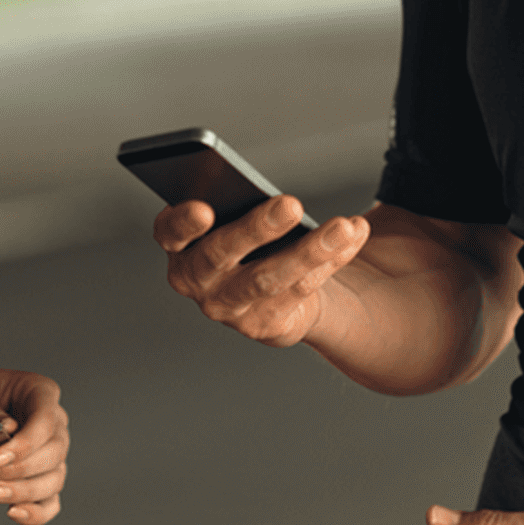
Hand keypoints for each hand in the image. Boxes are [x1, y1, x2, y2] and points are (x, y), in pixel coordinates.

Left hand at [0, 364, 69, 524]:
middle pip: (54, 453)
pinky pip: (49, 502)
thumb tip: (8, 430)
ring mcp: (47, 453)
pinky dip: (35, 512)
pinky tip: (13, 511)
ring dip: (22, 491)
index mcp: (40, 393)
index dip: (25, 444)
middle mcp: (51, 423)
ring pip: (54, 479)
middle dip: (18, 469)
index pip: (46, 421)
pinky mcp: (37, 478)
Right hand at [155, 195, 371, 347]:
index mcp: (178, 244)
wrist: (267, 294)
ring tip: (342, 227)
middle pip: (221, 254)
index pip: (169, 232)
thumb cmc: (245, 239)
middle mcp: (195, 279)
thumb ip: (239, 204)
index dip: (182, 223)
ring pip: (268, 278)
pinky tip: (353, 235)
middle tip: (291, 204)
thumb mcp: (232, 218)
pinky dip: (332, 259)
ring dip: (310, 251)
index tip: (204, 208)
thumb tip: (278, 200)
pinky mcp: (262, 324)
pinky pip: (301, 289)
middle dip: (257, 229)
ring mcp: (227, 306)